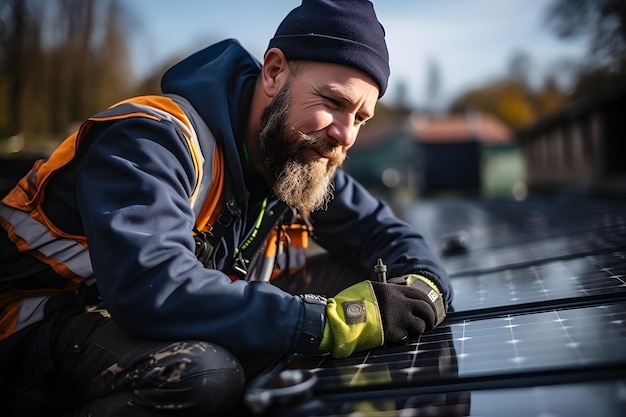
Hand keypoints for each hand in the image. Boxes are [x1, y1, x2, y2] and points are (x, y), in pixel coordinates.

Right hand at [319, 276, 443, 358]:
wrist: (342, 319)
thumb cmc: (351, 304)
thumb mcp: (370, 290)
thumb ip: (387, 293)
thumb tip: (397, 297)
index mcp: (392, 291)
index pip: (419, 294)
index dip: (427, 302)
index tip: (429, 309)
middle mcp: (399, 304)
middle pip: (426, 309)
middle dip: (431, 317)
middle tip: (430, 323)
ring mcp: (398, 319)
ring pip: (420, 325)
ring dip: (420, 329)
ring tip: (414, 331)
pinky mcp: (394, 334)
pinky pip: (407, 337)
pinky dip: (405, 337)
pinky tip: (398, 336)